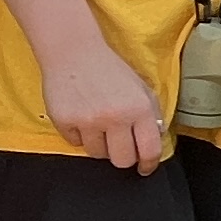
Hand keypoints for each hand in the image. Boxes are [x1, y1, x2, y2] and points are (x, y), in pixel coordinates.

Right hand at [39, 34, 166, 173]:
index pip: (149, 150)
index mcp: (139, 108)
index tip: (144, 168)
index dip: (148, 164)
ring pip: (97, 154)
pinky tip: (80, 116)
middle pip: (122, 160)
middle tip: (118, 146)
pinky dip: (78, 134)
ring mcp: (89, 121)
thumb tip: (155, 139)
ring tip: (97, 124)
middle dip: (122, 156)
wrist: (74, 52)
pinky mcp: (65, 122)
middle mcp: (115, 117)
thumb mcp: (140, 87)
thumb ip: (150, 114)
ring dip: (99, 144)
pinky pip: (75, 143)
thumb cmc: (108, 69)